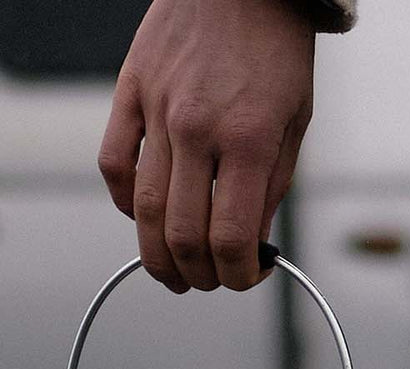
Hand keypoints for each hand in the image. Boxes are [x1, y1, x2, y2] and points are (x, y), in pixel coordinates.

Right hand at [99, 0, 316, 293]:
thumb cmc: (275, 47)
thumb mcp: (296, 122)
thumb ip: (271, 187)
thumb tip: (253, 245)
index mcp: (249, 139)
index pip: (233, 239)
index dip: (239, 275)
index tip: (247, 277)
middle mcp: (198, 128)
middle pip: (183, 237)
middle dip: (199, 276)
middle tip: (210, 280)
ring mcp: (158, 109)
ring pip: (144, 212)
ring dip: (158, 257)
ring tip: (174, 272)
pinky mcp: (130, 91)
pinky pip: (113, 165)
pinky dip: (124, 203)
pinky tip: (143, 217)